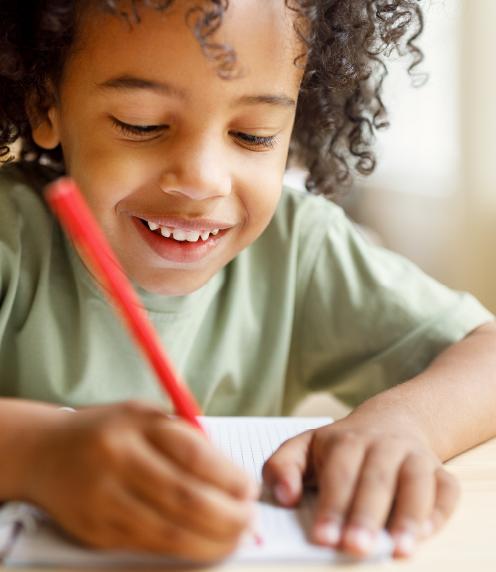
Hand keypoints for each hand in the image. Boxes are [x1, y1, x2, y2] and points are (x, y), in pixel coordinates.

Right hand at [21, 401, 257, 561]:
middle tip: (249, 519)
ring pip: (169, 534)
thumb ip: (187, 437)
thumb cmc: (109, 431)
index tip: (250, 488)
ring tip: (234, 537)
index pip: (194, 455)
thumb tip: (233, 475)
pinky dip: (183, 551)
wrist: (45, 453)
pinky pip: (148, 548)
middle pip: (185, 499)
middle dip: (228, 516)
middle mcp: (118, 462)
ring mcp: (104, 501)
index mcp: (135, 425)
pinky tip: (202, 544)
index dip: (230, 477)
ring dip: (211, 542)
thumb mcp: (146, 416)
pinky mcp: (96, 533)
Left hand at [262, 416, 459, 557]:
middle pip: (376, 479)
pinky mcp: (439, 471)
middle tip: (355, 547)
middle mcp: (382, 445)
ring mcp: (414, 456)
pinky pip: (446, 490)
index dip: (332, 506)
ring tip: (398, 549)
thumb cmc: (342, 446)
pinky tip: (424, 534)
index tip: (323, 537)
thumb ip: (282, 467)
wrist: (391, 421)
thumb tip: (283, 496)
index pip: (338, 473)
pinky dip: (439, 511)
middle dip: (365, 515)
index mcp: (345, 440)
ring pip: (415, 482)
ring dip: (408, 516)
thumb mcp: (304, 447)